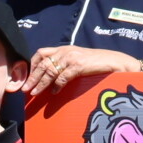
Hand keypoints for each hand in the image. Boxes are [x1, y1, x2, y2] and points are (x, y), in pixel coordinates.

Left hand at [24, 45, 142, 97]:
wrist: (116, 61)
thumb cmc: (98, 64)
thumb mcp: (78, 61)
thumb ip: (65, 66)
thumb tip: (51, 81)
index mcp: (64, 49)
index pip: (41, 53)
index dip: (32, 65)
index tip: (27, 76)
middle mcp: (66, 51)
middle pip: (43, 63)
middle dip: (32, 77)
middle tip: (25, 88)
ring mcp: (72, 57)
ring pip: (50, 71)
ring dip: (40, 83)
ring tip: (34, 93)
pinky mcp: (79, 65)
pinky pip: (63, 77)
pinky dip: (57, 86)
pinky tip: (54, 93)